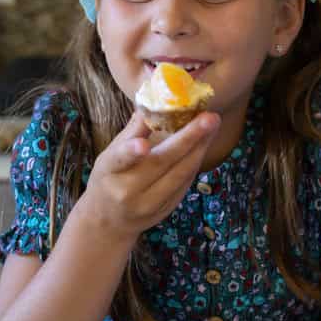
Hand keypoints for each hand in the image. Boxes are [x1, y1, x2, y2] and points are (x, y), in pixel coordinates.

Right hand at [76, 110, 220, 242]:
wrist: (110, 221)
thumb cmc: (110, 179)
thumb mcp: (110, 155)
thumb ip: (132, 131)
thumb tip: (152, 98)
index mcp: (109, 171)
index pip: (119, 160)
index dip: (131, 152)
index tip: (143, 145)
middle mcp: (127, 191)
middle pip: (161, 164)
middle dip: (188, 139)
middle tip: (208, 117)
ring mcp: (149, 204)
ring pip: (179, 174)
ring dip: (199, 148)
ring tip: (212, 124)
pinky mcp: (166, 210)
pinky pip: (185, 182)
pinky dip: (195, 161)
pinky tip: (205, 142)